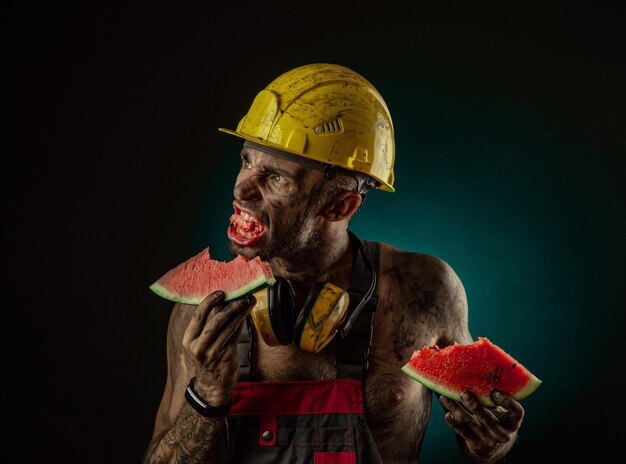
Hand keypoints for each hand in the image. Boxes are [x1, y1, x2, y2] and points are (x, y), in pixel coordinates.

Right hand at [182, 291, 254, 405]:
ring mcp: (212, 352)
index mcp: (188, 339)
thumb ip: (208, 325)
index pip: (198, 316)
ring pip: (228, 326)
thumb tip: (222, 302)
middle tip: (240, 295)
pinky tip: (246, 314)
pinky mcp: (225, 356)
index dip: (209, 301)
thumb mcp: (201, 343)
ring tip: (248, 301)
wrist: (212, 387)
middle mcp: (198, 346)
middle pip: (215, 319)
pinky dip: (241, 321)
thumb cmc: (208, 361)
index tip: (220, 292)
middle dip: (229, 305)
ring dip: (239, 311)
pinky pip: (235, 334)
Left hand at [439, 390, 523, 457]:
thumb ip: (489, 395)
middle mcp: (503, 433)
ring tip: (445, 398)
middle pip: (488, 419)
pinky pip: (464, 433)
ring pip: (471, 424)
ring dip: (457, 410)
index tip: (495, 392)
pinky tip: (447, 414)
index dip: (508, 403)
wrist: (489, 443)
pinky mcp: (476, 445)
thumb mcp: (497, 409)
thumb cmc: (493, 417)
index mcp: (512, 421)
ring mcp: (490, 441)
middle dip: (475, 406)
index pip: (517, 412)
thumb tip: (471, 369)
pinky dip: (454, 423)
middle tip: (464, 393)